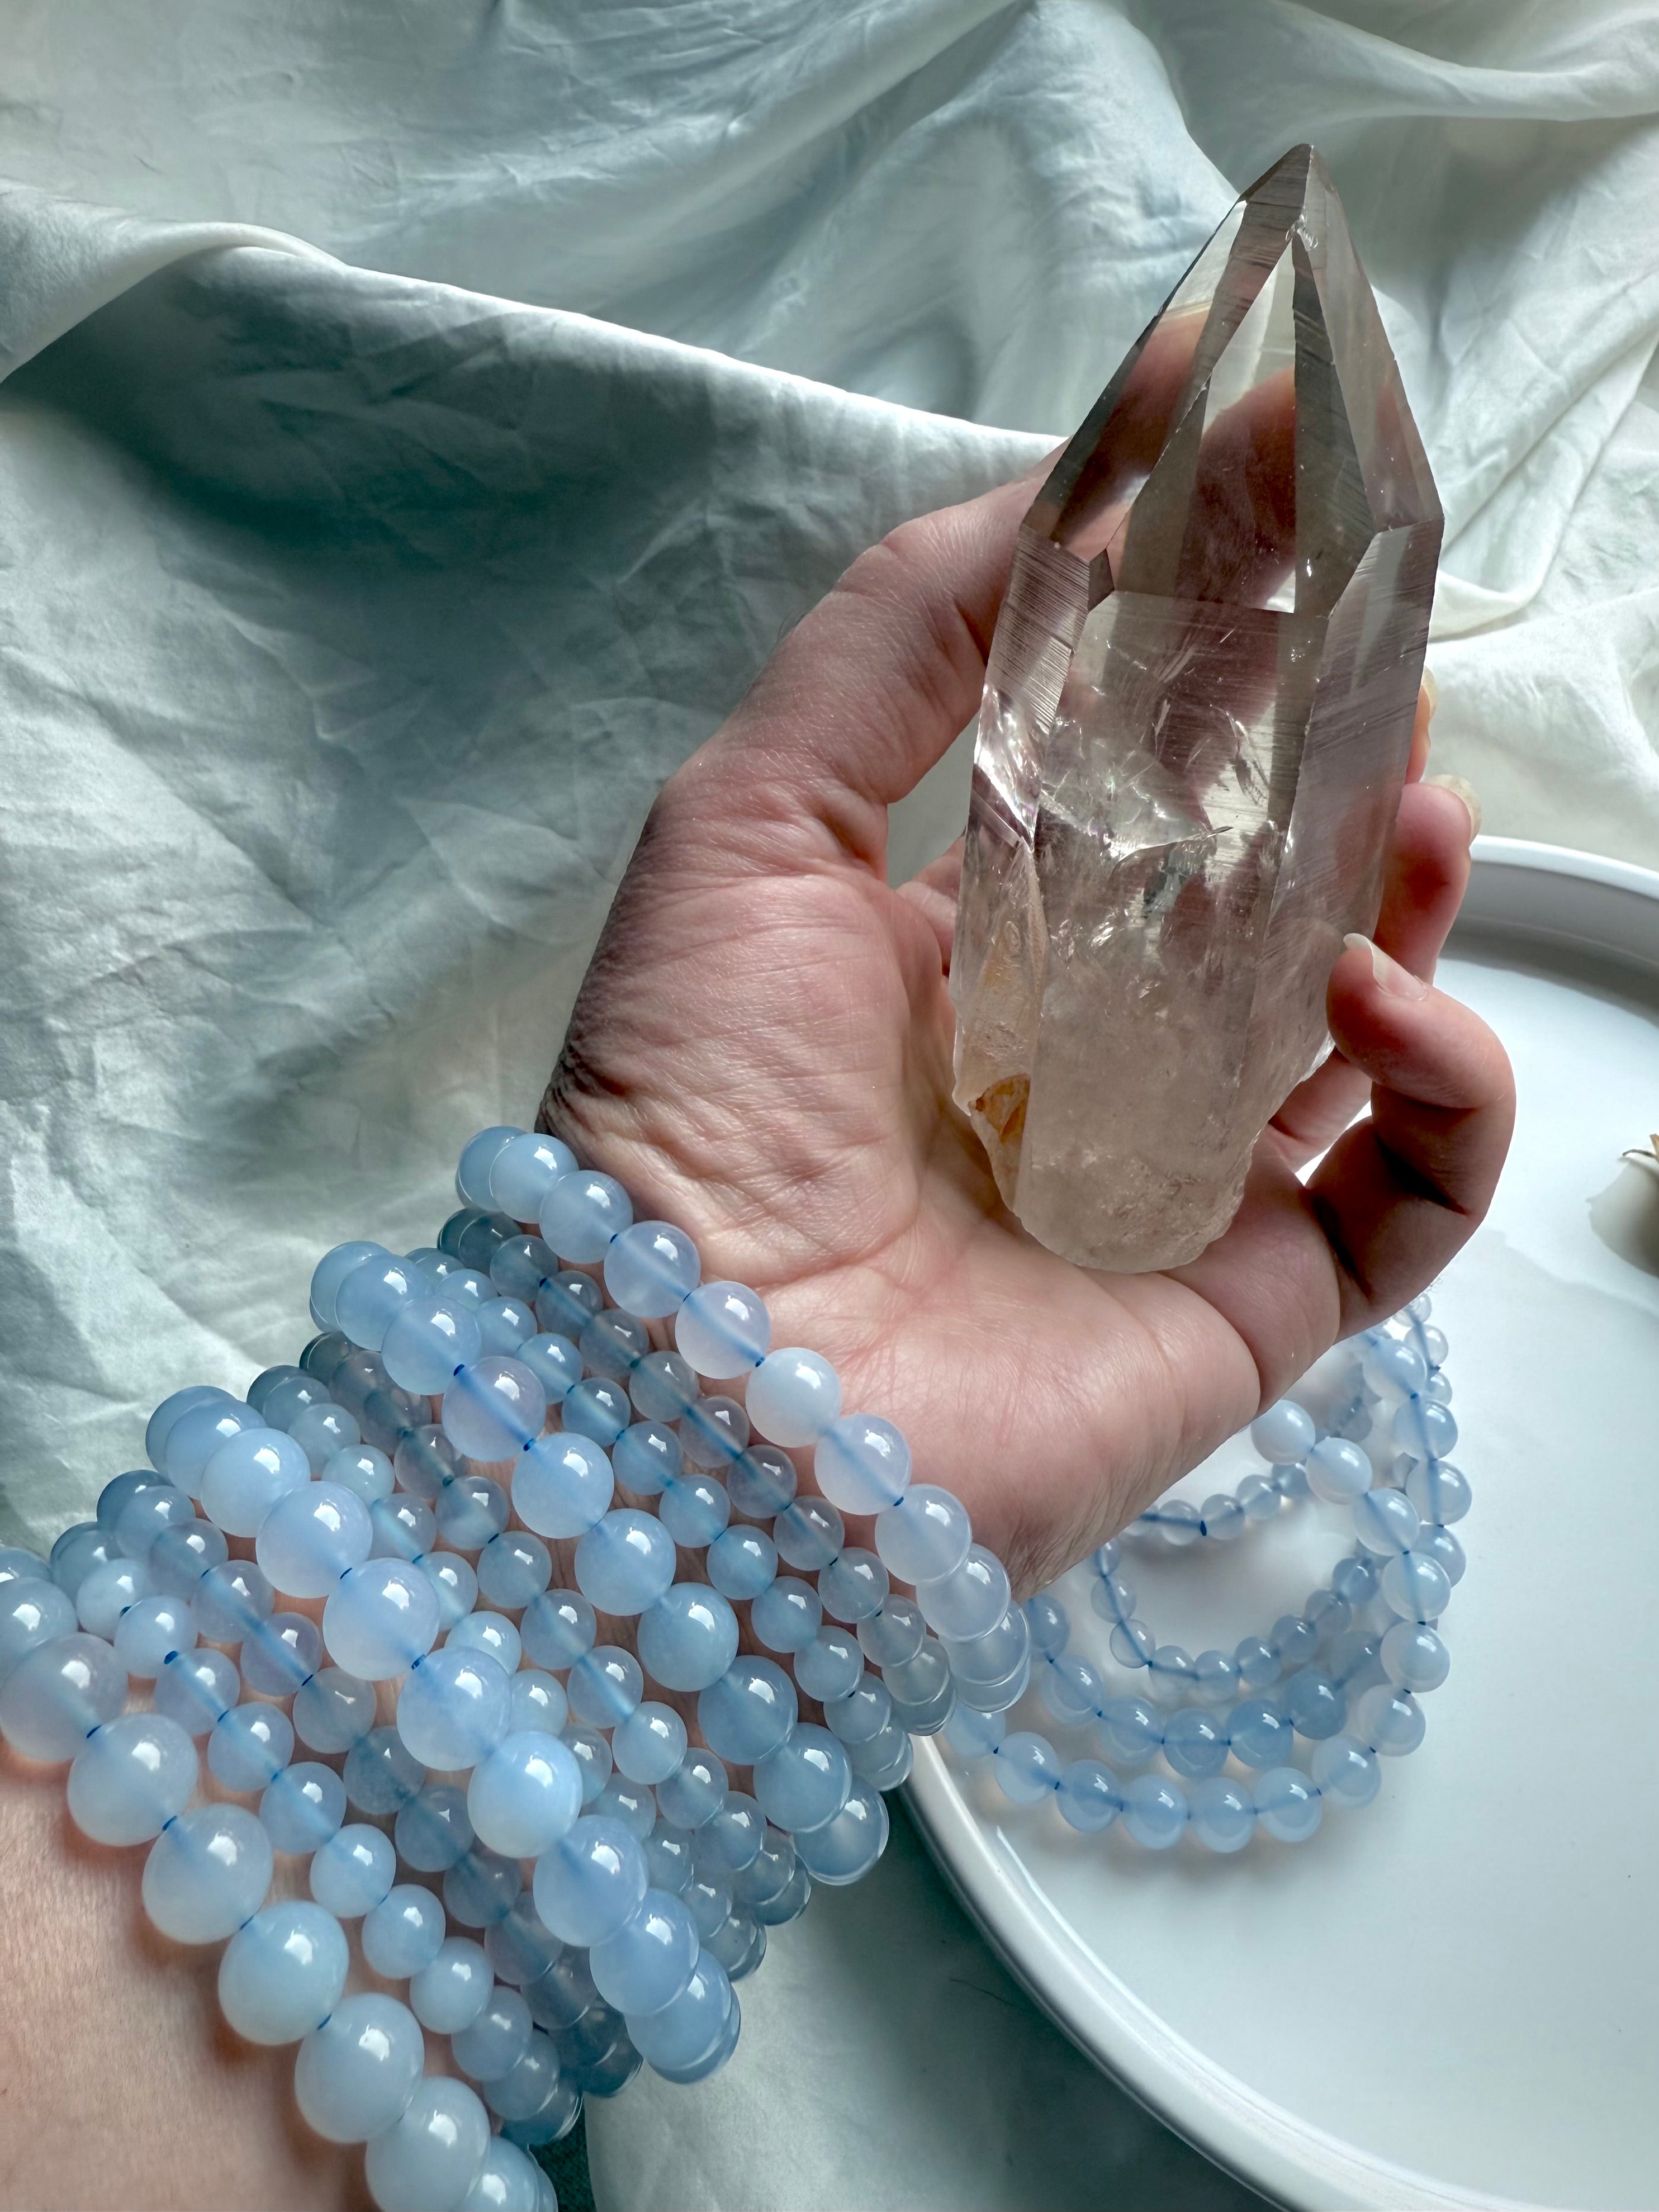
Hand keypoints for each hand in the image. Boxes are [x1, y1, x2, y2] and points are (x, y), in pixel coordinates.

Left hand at [542, 475, 1513, 1593]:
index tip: (1297, 531)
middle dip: (1334, 775)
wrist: (704, 1405)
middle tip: (1385, 666)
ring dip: (1415, 898)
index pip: (1127, 793)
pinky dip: (1441, 1085)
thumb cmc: (695, 1106)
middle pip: (1260, 897)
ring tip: (1424, 803)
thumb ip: (889, 643)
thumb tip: (1061, 483)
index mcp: (960, 957)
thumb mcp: (745, 822)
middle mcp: (1076, 1066)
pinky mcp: (1258, 1300)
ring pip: (1357, 1025)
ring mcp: (1177, 1186)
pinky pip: (1411, 1191)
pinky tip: (1384, 997)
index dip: (1217, 670)